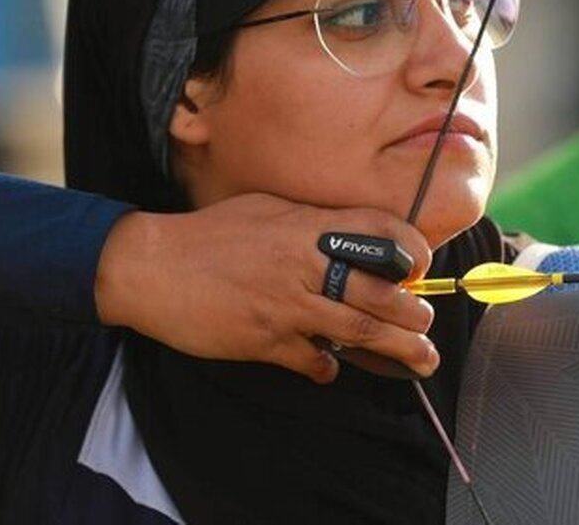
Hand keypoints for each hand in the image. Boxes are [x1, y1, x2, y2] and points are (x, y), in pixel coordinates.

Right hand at [94, 193, 437, 383]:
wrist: (152, 266)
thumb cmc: (210, 235)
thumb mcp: (267, 210)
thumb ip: (311, 224)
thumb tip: (350, 236)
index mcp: (309, 226)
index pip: (381, 232)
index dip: (411, 250)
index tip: (419, 268)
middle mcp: (305, 263)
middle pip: (381, 292)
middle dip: (414, 314)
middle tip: (426, 326)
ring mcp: (287, 304)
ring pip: (359, 330)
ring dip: (396, 348)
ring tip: (420, 359)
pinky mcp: (265, 339)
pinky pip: (312, 359)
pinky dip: (327, 367)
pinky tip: (331, 368)